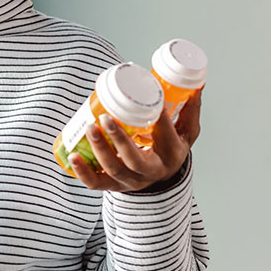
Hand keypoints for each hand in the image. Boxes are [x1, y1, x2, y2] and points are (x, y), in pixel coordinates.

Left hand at [69, 86, 202, 192]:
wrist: (163, 178)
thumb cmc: (170, 148)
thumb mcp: (186, 131)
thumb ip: (189, 109)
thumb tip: (197, 84)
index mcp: (172, 155)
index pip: (166, 135)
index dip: (158, 118)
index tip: (150, 99)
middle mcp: (152, 172)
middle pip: (135, 159)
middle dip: (119, 140)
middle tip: (105, 118)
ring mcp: (132, 181)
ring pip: (114, 170)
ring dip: (99, 150)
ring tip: (89, 127)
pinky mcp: (114, 186)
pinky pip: (97, 183)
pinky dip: (83, 172)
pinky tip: (73, 156)